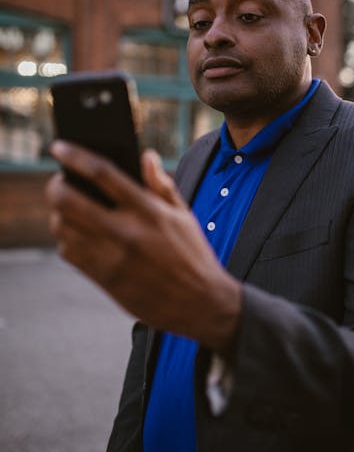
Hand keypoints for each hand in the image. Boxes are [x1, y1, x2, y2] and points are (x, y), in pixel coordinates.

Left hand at [46, 142, 240, 353]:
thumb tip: (146, 155)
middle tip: (58, 182)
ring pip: (62, 227)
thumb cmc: (193, 255)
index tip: (58, 147)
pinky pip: (68, 252)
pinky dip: (66, 239)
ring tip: (68, 208)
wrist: (199, 304)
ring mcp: (111, 257)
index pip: (102, 173)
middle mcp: (126, 232)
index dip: (74, 156)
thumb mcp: (184, 215)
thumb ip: (161, 184)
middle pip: (68, 200)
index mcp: (147, 210)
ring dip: (58, 213)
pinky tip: (77, 235)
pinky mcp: (104, 278)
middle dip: (55, 186)